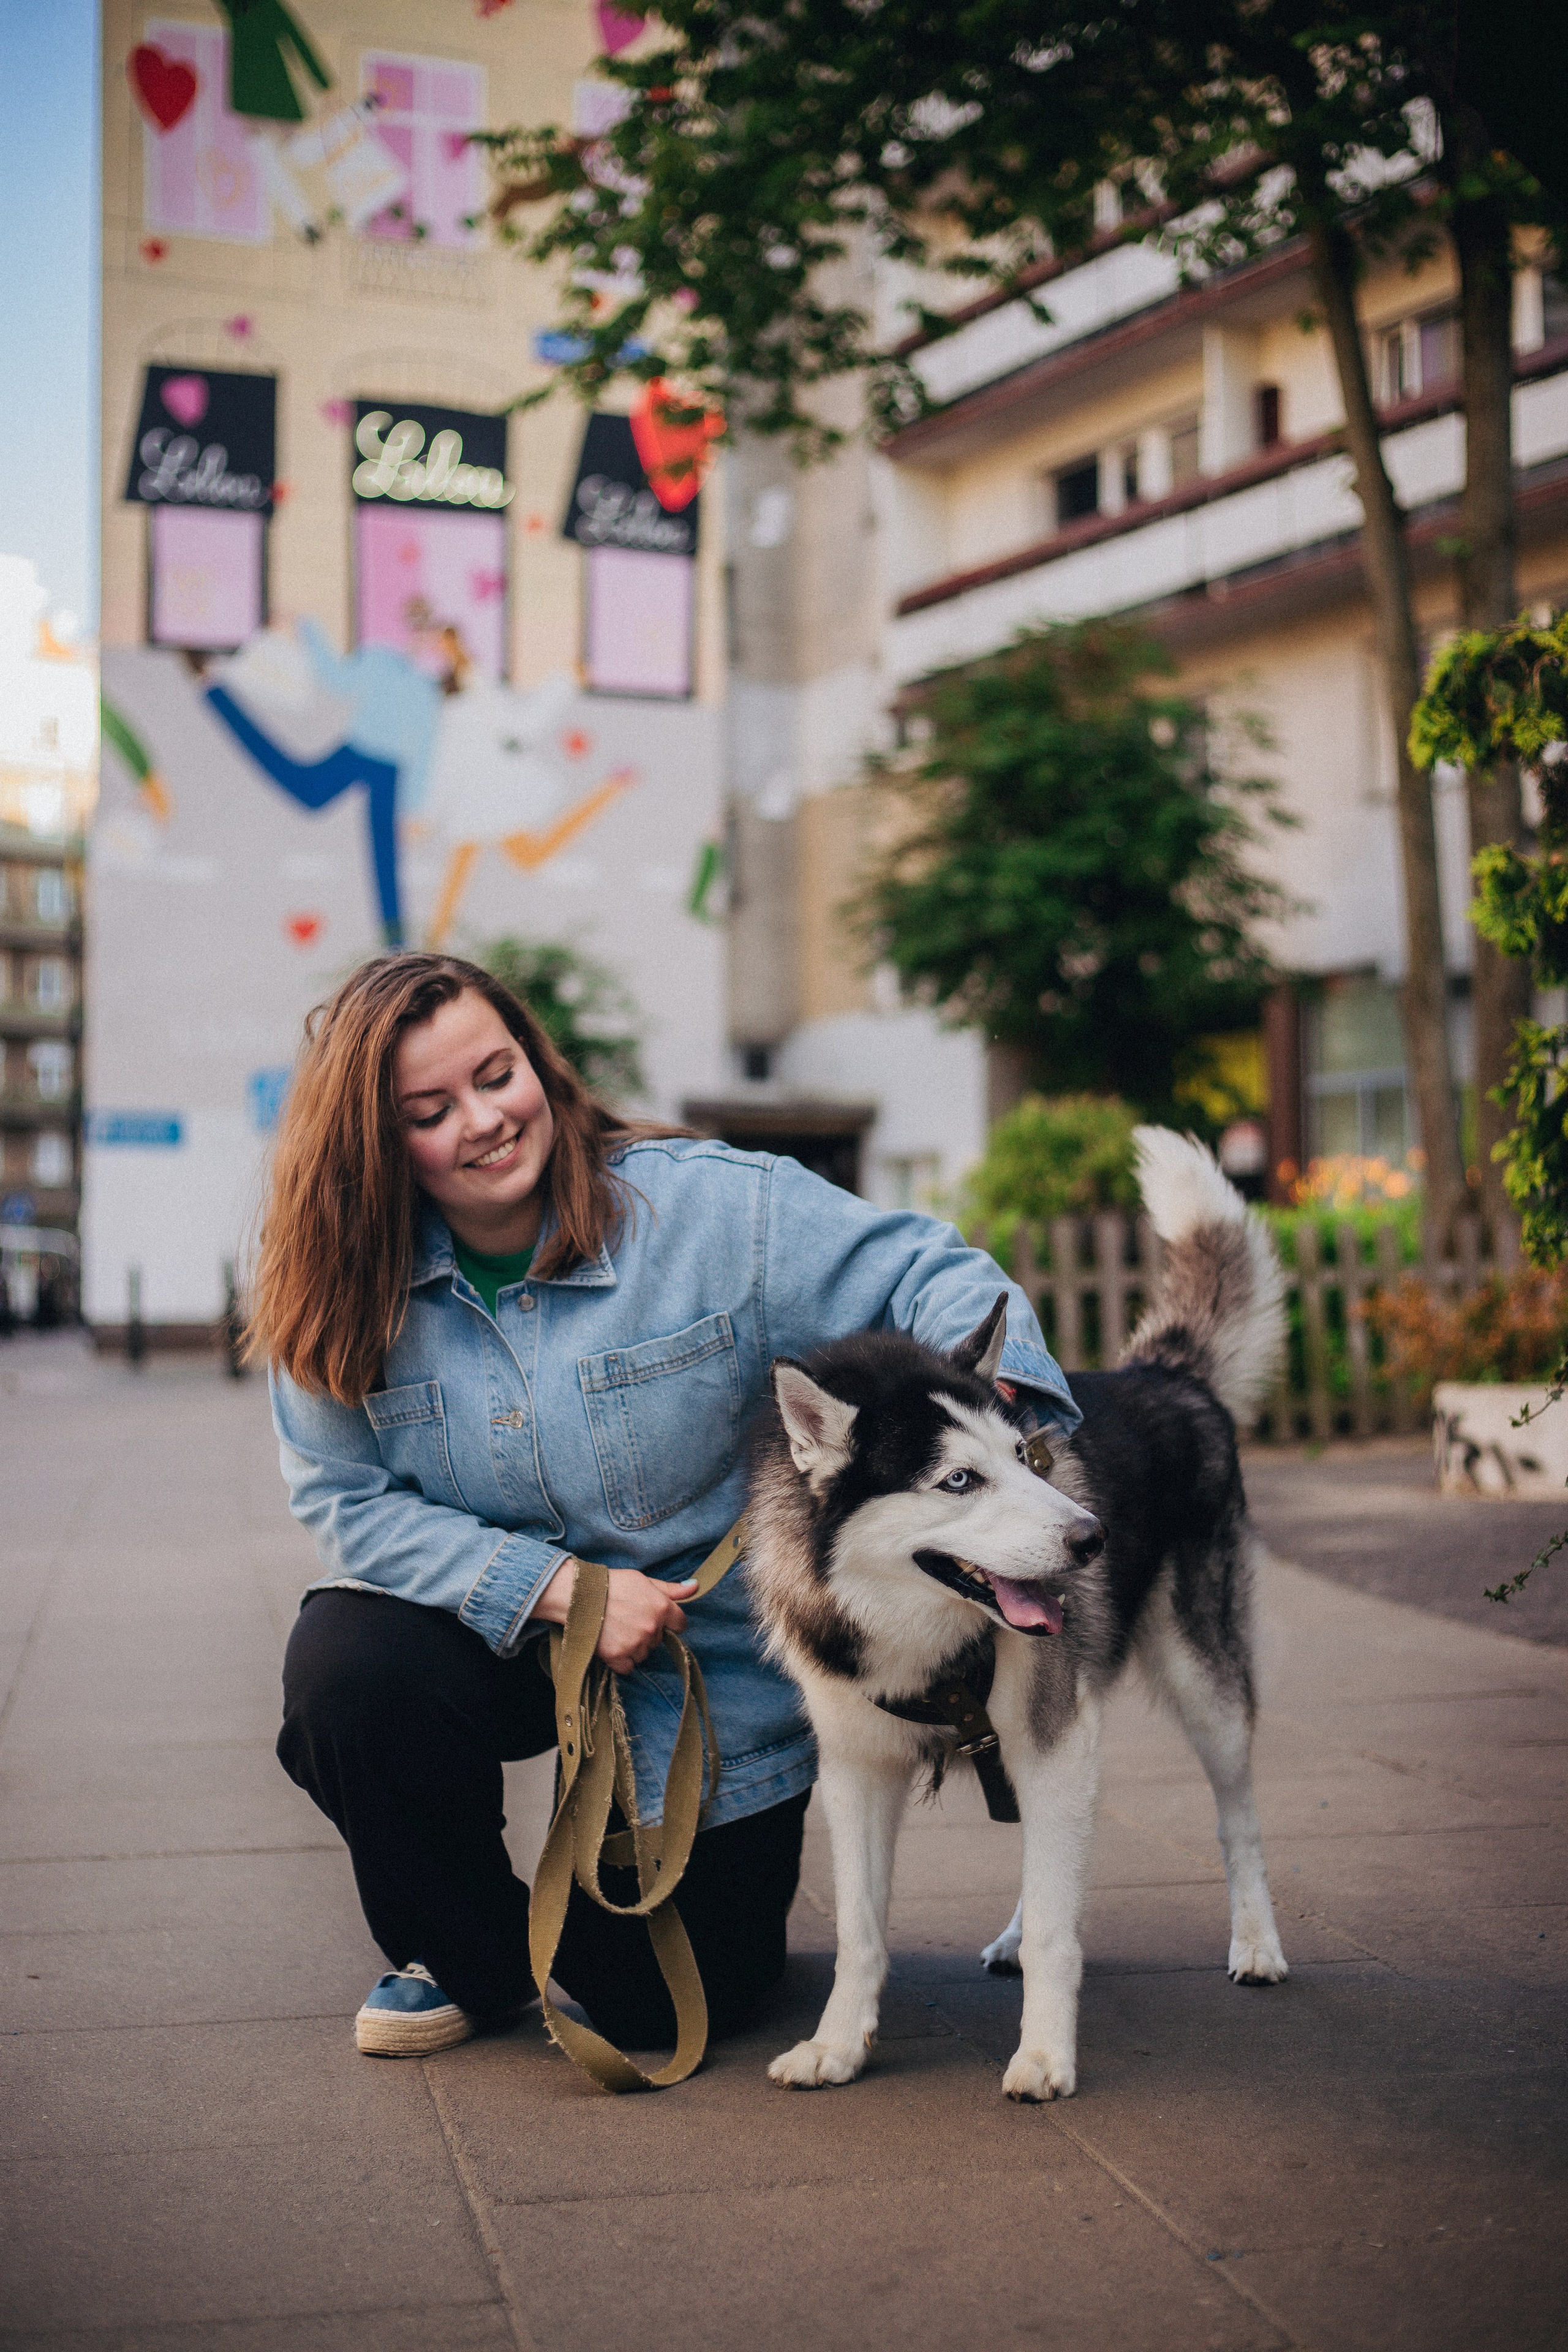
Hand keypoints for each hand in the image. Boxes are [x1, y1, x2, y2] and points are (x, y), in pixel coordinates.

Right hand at [531, 1562, 697, 1673]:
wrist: (579, 1595)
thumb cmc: (612, 1584)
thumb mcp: (644, 1580)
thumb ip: (671, 1589)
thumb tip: (695, 1587)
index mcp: (662, 1607)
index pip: (680, 1624)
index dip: (669, 1621)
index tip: (655, 1617)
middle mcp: (652, 1628)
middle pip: (659, 1639)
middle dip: (647, 1632)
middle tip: (628, 1619)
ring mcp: (635, 1644)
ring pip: (644, 1654)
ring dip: (634, 1646)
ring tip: (617, 1630)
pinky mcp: (618, 1657)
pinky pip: (628, 1667)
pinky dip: (621, 1659)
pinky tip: (612, 1643)